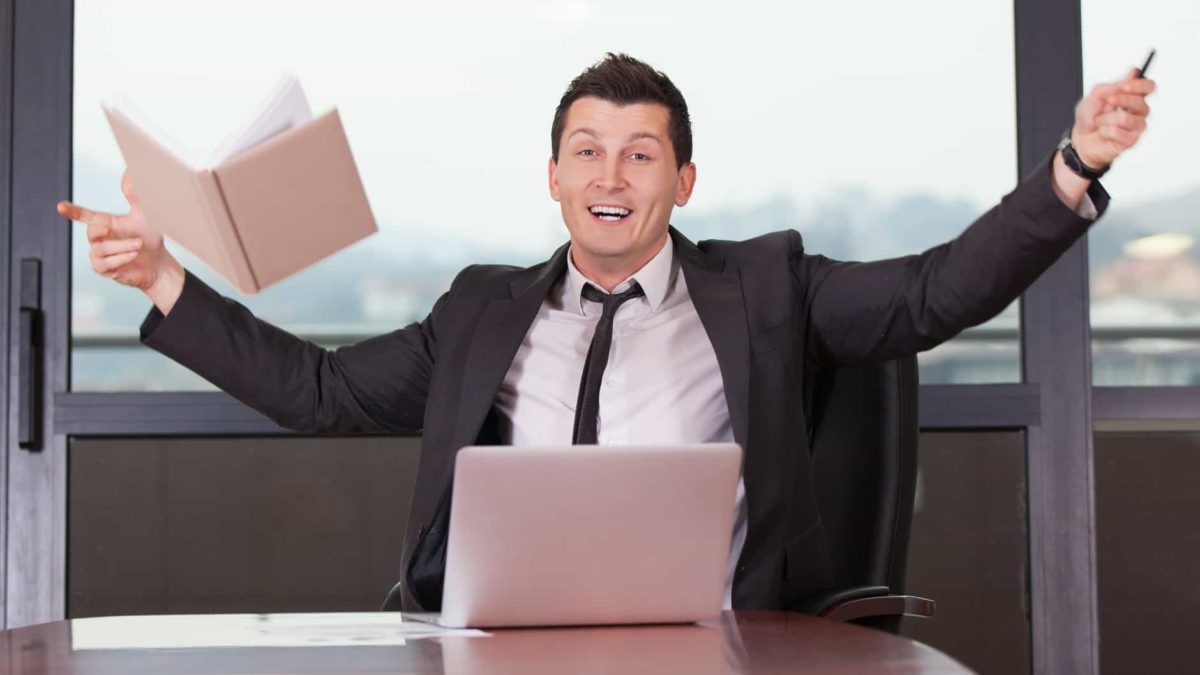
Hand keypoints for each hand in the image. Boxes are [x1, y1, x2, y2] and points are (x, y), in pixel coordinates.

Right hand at [56, 170, 185, 312]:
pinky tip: (133, 256)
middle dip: (111, 233)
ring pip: (100, 250)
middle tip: (134, 235)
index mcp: (107, 224)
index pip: (86, 216)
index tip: (60, 207)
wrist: (158, 264)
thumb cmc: (149, 240)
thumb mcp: (146, 216)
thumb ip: (137, 196)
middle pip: (92, 232)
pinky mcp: (105, 270)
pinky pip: (105, 264)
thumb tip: (128, 175)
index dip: (73, 212)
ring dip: (122, 247)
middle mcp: (101, 239)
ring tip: (138, 245)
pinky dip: (121, 259)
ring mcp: (101, 255)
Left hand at [1071, 67, 1156, 168]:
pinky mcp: (1131, 140)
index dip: (1140, 85)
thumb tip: (1132, 73)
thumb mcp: (1094, 96)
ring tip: (1100, 122)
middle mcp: (1138, 110)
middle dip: (1119, 102)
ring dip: (1106, 119)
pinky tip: (1103, 132)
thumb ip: (1113, 86)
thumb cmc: (1089, 118)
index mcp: (1132, 96)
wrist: (1080, 139)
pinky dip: (1105, 131)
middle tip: (1107, 103)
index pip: (1149, 86)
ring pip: (1125, 118)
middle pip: (1140, 102)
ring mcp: (1136, 126)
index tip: (1125, 86)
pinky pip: (1118, 132)